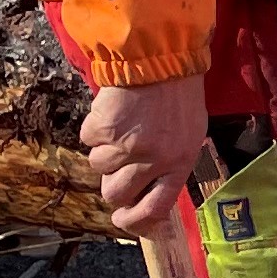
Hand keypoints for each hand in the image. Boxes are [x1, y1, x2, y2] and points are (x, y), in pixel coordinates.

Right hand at [80, 71, 211, 232]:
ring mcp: (126, 145)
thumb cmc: (178, 96)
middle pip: (115, 193)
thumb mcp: (189, 134)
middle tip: (116, 165)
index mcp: (179, 163)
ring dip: (103, 150)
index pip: (156, 208)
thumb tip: (147, 195)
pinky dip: (94, 128)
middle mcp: (153, 160)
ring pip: (97, 167)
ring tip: (121, 126)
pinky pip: (87, 139)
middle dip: (110, 183)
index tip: (122, 220)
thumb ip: (171, 165)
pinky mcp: (104, 128)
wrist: (161, 56)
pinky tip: (112, 112)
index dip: (135, 221)